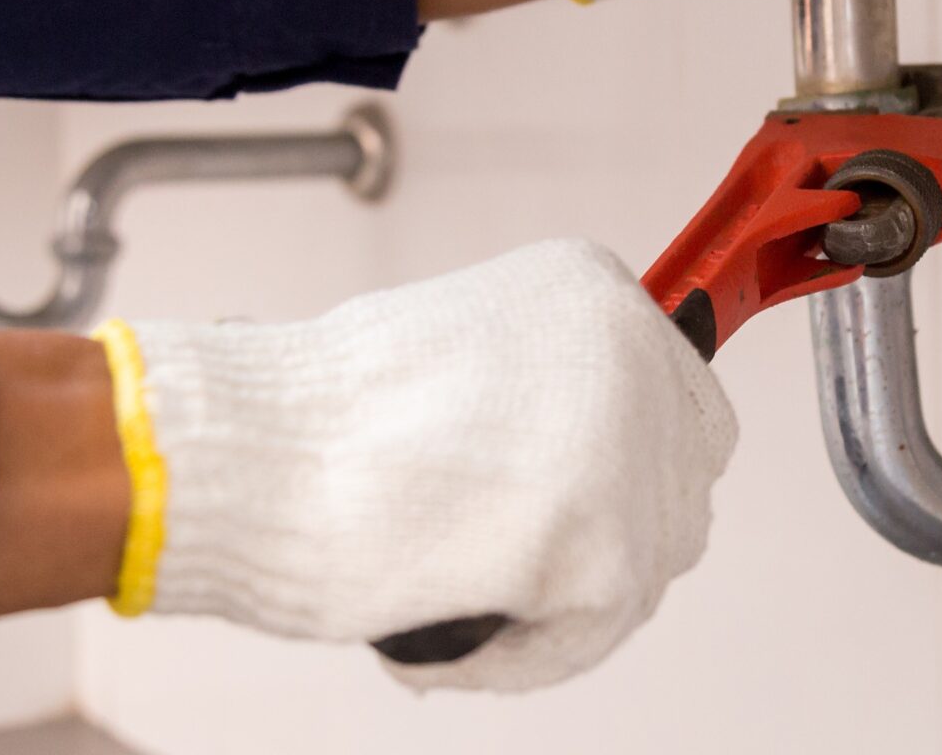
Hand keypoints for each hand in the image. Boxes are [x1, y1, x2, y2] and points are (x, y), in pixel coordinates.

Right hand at [104, 239, 737, 691]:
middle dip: (610, 534)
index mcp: (594, 290)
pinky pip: (592, 630)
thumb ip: (538, 393)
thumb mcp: (455, 349)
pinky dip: (521, 651)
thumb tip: (570, 460)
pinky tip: (448, 625)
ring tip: (454, 586)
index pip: (679, 396)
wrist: (257, 450)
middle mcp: (632, 350)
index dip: (628, 466)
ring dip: (559, 600)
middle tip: (517, 563)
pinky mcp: (611, 541)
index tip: (580, 505)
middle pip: (683, 482)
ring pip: (648, 565)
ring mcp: (631, 444)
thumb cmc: (314, 411)